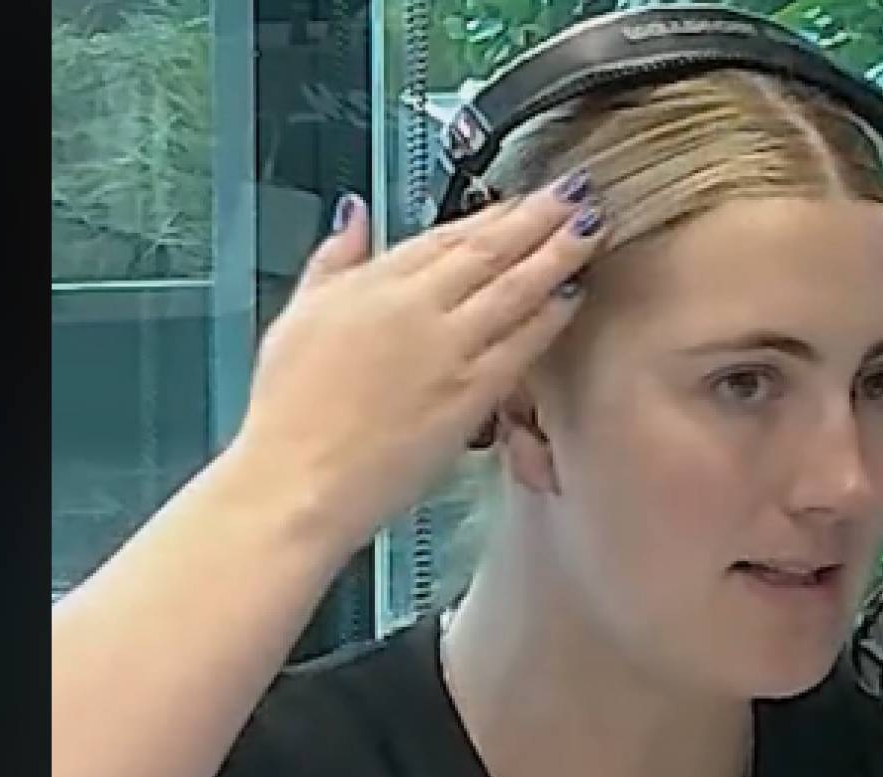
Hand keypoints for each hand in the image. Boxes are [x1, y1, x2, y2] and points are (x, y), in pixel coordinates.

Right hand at [224, 172, 606, 554]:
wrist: (295, 480)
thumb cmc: (289, 412)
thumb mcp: (298, 316)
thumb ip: (334, 259)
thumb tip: (355, 213)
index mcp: (373, 283)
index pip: (447, 233)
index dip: (496, 210)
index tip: (527, 196)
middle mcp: (415, 306)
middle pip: (491, 248)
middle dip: (540, 214)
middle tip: (579, 190)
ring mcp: (447, 349)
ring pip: (515, 287)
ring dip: (558, 253)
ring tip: (593, 224)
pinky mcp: (468, 394)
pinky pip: (521, 345)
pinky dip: (550, 316)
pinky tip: (575, 295)